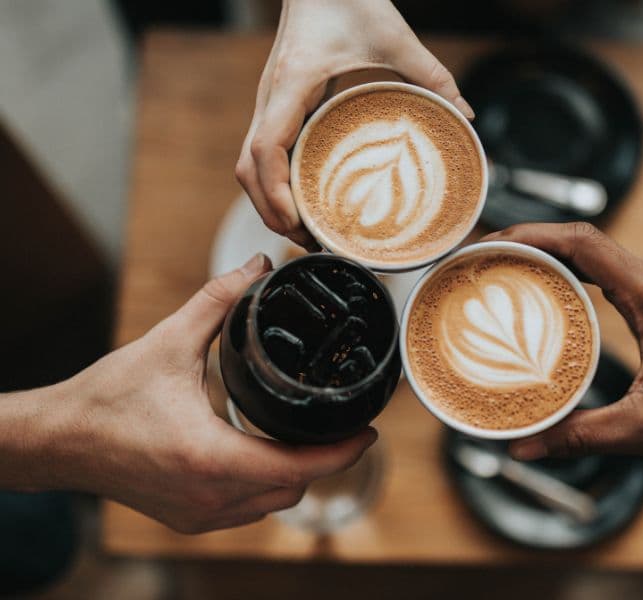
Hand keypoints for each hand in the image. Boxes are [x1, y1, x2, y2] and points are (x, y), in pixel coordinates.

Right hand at [15, 254, 376, 533]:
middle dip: (324, 460)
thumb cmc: (107, 398)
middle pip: (294, 488)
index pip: (300, 467)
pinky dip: (265, 486)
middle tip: (340, 425)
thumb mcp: (168, 342)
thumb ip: (218, 301)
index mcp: (212, 457)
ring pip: (272, 503)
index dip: (343, 452)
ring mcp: (199, 514)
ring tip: (308, 436)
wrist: (58, 441)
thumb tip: (255, 267)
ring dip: (295, 474)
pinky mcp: (188, 518)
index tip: (369, 431)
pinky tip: (264, 455)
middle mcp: (211, 496)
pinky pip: (246, 511)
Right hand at [236, 0, 473, 247]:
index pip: (264, 149)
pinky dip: (274, 184)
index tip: (298, 222)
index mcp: (291, 84)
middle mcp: (270, 98)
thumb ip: (431, 74)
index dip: (275, 193)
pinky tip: (303, 200)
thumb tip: (464, 115)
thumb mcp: (393, 35)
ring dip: (268, 202)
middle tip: (309, 241)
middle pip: (247, 170)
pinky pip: (262, 154)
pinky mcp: (276, 107)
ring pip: (247, 166)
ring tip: (305, 231)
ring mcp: (268, 104)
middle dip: (271, 212)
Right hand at [483, 223, 642, 461]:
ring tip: (497, 267)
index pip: (583, 243)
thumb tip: (524, 446)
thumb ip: (580, 435)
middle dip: (525, 240)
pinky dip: (564, 269)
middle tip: (480, 258)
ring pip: (588, 249)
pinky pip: (599, 268)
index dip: (531, 236)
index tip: (490, 245)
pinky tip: (537, 288)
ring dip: (543, 251)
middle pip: (578, 238)